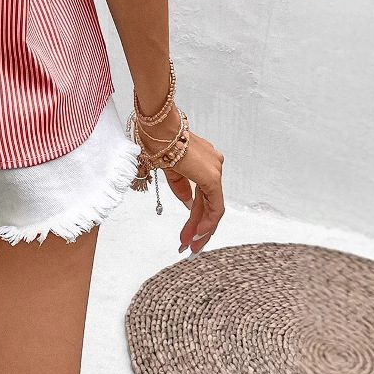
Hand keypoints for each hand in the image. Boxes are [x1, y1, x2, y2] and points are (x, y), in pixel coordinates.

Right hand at [136, 110, 225, 254]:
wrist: (158, 128)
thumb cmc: (158, 141)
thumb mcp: (169, 168)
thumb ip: (181, 187)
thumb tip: (189, 205)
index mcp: (204, 161)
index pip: (203, 196)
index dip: (196, 217)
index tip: (188, 233)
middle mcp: (214, 165)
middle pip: (208, 203)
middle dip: (198, 227)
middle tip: (190, 246)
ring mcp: (215, 170)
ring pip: (212, 207)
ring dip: (201, 228)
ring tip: (191, 246)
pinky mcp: (213, 177)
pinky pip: (214, 205)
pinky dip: (207, 221)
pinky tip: (198, 234)